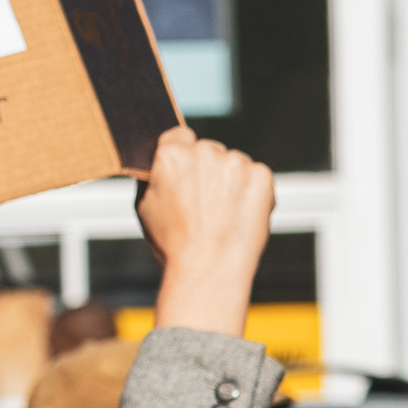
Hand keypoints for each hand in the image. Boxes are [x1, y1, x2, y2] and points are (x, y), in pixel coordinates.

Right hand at [133, 129, 274, 339]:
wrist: (210, 270)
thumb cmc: (174, 245)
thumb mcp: (145, 208)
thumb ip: (154, 177)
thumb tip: (159, 164)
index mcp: (171, 155)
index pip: (178, 137)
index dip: (181, 156)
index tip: (186, 174)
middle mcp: (204, 151)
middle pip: (208, 150)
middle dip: (207, 170)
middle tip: (205, 204)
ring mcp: (236, 162)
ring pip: (234, 164)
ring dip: (231, 181)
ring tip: (223, 216)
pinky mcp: (261, 175)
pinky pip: (256, 176)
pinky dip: (252, 192)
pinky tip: (240, 215)